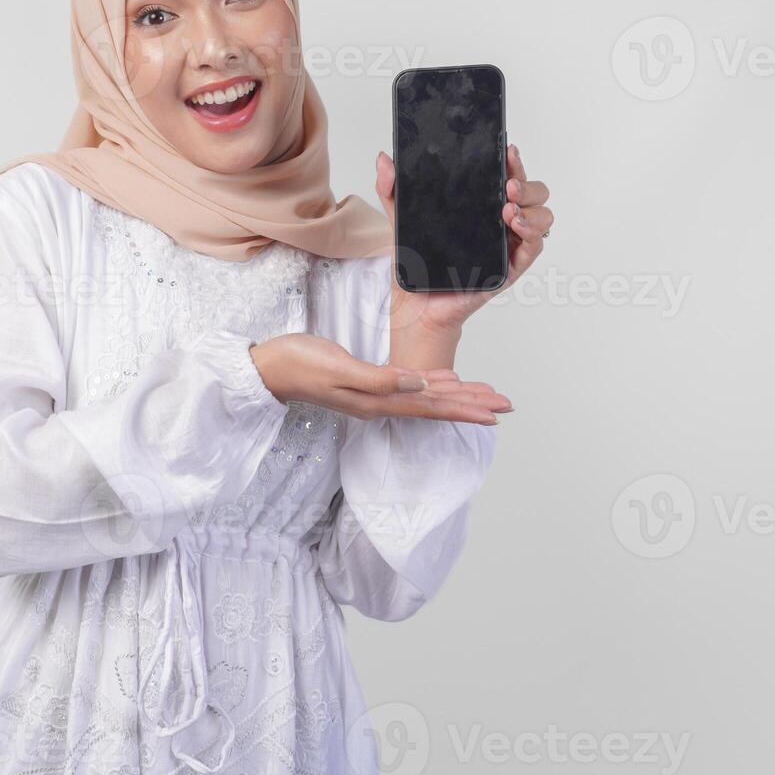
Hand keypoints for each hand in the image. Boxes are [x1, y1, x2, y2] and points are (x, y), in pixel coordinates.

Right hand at [249, 333, 510, 424]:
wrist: (268, 367)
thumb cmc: (299, 364)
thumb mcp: (340, 368)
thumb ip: (381, 379)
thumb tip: (421, 383)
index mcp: (378, 401)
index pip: (432, 406)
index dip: (465, 407)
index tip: (495, 410)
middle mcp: (380, 403)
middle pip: (435, 405)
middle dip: (471, 404)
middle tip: (505, 404)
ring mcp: (373, 395)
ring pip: (426, 398)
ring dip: (458, 397)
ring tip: (486, 397)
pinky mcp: (367, 383)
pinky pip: (410, 388)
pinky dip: (432, 386)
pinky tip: (446, 383)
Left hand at [376, 143, 552, 366]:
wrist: (415, 305)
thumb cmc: (416, 265)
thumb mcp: (401, 220)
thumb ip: (393, 190)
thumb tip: (383, 160)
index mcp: (482, 207)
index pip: (507, 177)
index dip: (513, 162)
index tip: (507, 150)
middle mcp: (500, 223)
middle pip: (534, 193)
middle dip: (527, 183)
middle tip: (508, 184)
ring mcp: (507, 245)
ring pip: (542, 217)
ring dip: (532, 207)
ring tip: (509, 207)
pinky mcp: (509, 268)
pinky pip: (534, 248)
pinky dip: (531, 233)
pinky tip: (513, 225)